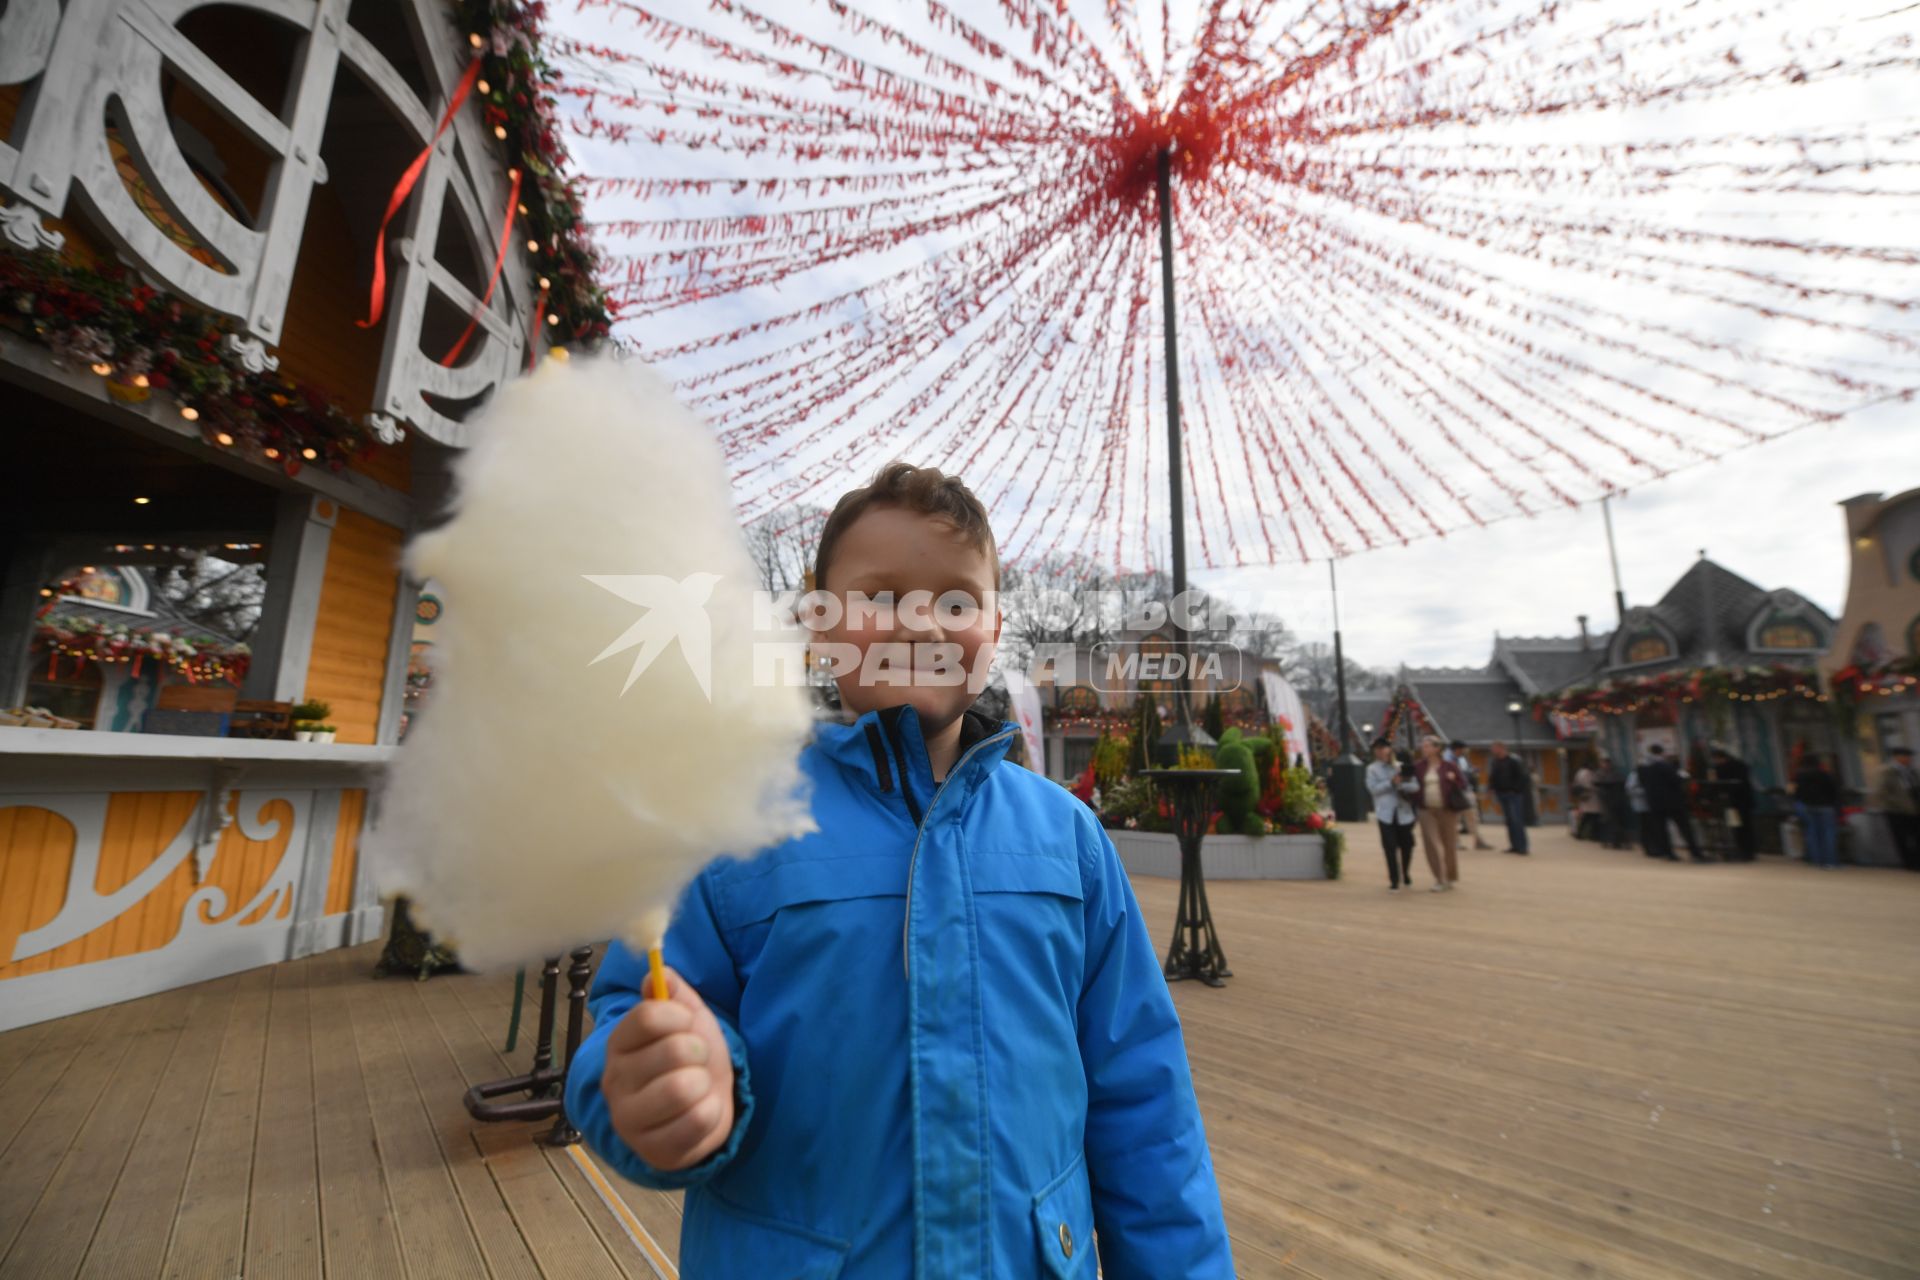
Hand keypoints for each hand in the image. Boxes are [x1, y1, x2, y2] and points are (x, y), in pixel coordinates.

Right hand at [602, 965, 736, 1170]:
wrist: (703, 1105)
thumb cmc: (691, 1058)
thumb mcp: (687, 1017)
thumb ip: (673, 991)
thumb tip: (655, 972)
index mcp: (619, 1043)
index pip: (647, 1016)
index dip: (680, 1016)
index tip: (688, 1024)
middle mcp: (615, 1081)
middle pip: (672, 1051)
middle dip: (699, 1053)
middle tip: (696, 1061)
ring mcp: (629, 1120)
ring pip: (682, 1089)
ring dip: (704, 1084)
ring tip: (698, 1087)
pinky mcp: (652, 1150)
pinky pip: (697, 1122)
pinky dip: (710, 1113)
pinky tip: (700, 1112)